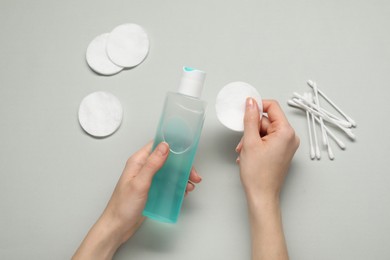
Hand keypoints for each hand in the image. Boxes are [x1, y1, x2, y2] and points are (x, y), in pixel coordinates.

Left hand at [73, 141, 201, 259]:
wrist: (118, 227)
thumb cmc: (123, 206)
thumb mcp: (140, 183)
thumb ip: (152, 164)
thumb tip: (164, 146)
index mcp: (138, 162)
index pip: (157, 146)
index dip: (173, 146)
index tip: (186, 151)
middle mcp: (143, 168)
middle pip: (168, 159)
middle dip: (182, 166)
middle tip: (193, 175)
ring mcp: (149, 179)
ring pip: (170, 172)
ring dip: (182, 177)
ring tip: (190, 185)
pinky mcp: (153, 190)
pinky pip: (168, 183)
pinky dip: (177, 186)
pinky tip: (183, 192)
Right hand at [236, 98, 299, 201]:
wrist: (262, 195)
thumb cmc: (258, 174)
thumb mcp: (250, 142)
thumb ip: (250, 119)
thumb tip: (251, 102)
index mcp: (286, 132)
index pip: (272, 107)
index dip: (257, 106)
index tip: (244, 109)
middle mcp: (290, 137)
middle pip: (267, 120)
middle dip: (252, 128)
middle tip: (243, 141)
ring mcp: (287, 145)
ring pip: (266, 130)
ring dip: (252, 137)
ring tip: (244, 151)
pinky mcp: (282, 151)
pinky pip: (268, 139)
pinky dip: (257, 144)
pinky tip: (249, 154)